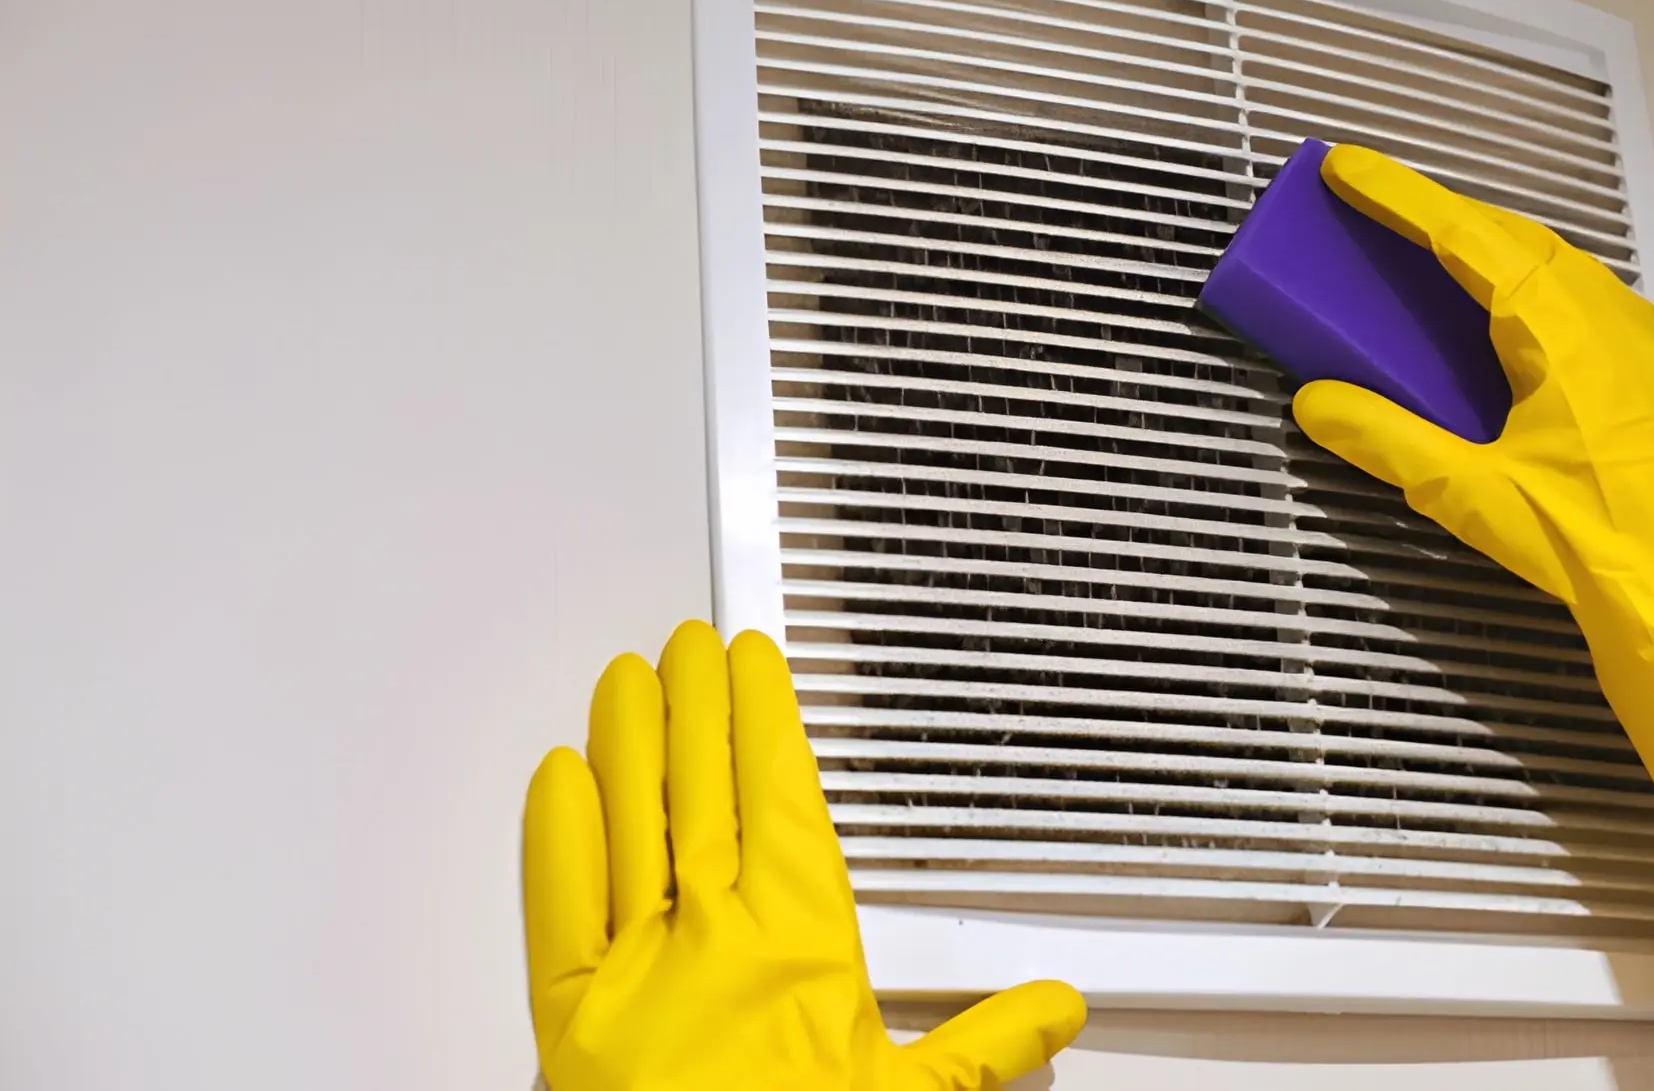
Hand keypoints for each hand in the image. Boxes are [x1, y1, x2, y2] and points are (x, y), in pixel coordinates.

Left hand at [521, 620, 1086, 1089]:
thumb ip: (981, 1048)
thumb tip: (1055, 1010)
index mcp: (801, 949)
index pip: (780, 797)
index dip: (765, 719)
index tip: (757, 665)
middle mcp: (714, 943)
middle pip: (702, 790)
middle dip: (697, 705)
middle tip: (688, 645)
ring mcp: (637, 974)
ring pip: (630, 825)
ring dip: (629, 743)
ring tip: (627, 680)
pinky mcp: (570, 1020)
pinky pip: (557, 905)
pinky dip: (557, 835)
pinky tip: (560, 775)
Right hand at [1291, 145, 1653, 1004]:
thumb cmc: (1586, 537)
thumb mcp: (1468, 492)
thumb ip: (1386, 440)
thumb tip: (1314, 402)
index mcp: (1555, 325)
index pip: (1464, 234)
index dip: (1398, 195)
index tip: (1343, 165)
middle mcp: (1604, 314)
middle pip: (1511, 234)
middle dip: (1441, 213)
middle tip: (1378, 204)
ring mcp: (1639, 339)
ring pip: (1554, 261)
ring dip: (1490, 244)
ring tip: (1436, 248)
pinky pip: (1583, 296)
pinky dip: (1531, 281)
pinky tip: (1511, 312)